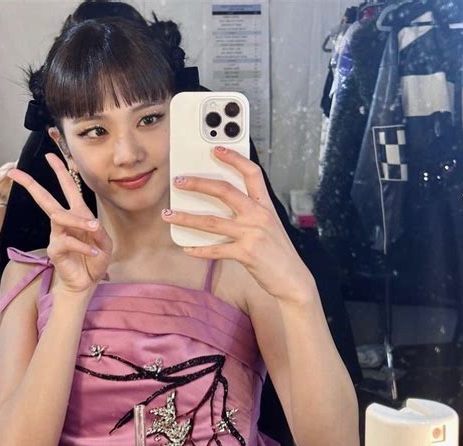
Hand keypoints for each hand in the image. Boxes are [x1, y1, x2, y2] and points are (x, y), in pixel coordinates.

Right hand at [8, 154, 111, 293]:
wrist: (88, 282)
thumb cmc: (95, 259)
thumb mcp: (104, 244)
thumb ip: (99, 232)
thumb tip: (91, 224)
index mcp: (78, 215)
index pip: (69, 190)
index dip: (61, 172)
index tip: (50, 156)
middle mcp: (64, 223)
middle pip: (47, 200)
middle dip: (32, 184)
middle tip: (15, 172)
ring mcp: (57, 235)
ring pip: (61, 218)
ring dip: (79, 222)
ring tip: (94, 228)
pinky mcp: (55, 250)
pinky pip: (68, 242)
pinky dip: (84, 246)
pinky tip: (93, 253)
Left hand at [161, 147, 311, 301]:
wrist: (293, 279)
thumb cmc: (279, 252)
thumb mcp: (270, 226)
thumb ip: (251, 214)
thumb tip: (220, 207)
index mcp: (266, 206)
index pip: (252, 173)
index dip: (234, 158)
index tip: (217, 149)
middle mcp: (259, 216)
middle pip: (225, 191)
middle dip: (199, 183)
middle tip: (179, 181)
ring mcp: (252, 234)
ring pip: (212, 221)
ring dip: (186, 217)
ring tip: (169, 214)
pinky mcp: (246, 253)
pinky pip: (216, 250)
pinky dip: (199, 250)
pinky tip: (187, 248)